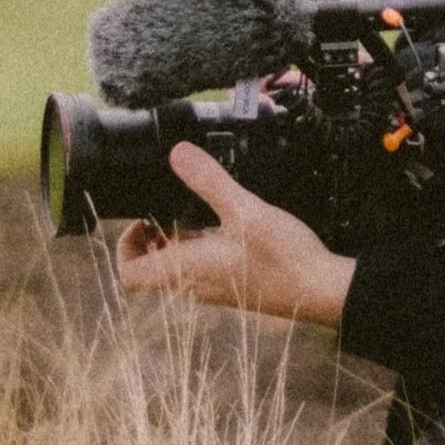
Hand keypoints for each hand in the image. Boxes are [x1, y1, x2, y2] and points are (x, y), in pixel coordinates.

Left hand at [115, 142, 354, 328]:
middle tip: (167, 209)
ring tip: (197, 212)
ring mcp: (214, 288)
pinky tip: (227, 225)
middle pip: (153, 270)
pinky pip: (203, 269)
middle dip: (154, 238)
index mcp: (185, 270)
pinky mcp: (234, 285)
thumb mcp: (244, 210)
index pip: (128, 276)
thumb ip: (209, 181)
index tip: (141, 220)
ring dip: (179, 242)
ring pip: (178, 269)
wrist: (319, 290)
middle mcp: (193, 285)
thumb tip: (178, 153)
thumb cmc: (282, 258)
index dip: (125, 248)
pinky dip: (203, 247)